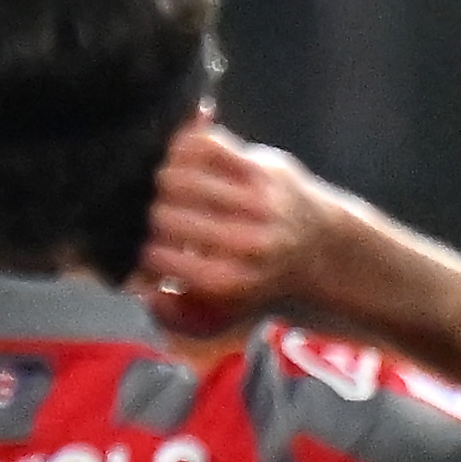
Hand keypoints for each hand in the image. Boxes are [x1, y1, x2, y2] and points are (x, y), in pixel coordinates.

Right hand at [137, 117, 365, 337]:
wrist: (321, 248)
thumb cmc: (254, 280)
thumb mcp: (220, 315)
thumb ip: (176, 316)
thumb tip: (145, 293)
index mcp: (231, 281)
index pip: (156, 256)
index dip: (140, 248)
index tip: (144, 245)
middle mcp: (248, 244)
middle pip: (161, 215)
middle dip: (148, 216)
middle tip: (155, 216)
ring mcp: (257, 203)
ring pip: (176, 176)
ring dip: (162, 181)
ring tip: (167, 190)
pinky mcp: (263, 169)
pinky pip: (202, 145)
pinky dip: (182, 149)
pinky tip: (183, 162)